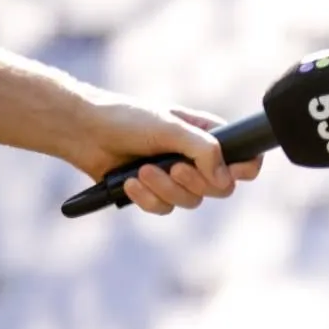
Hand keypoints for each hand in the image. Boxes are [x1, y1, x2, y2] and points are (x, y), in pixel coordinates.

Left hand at [74, 97, 262, 215]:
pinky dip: (147, 197)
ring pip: (191, 201)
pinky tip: (129, 183)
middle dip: (193, 182)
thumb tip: (226, 180)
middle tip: (174, 167)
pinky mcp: (154, 193)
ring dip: (165, 188)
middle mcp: (197, 159)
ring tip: (142, 171)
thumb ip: (204, 151)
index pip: (245, 160)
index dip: (241, 171)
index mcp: (208, 137)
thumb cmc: (127, 119)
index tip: (225, 172)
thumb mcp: (171, 128)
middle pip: (220, 188)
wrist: (83, 131)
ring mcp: (176, 178)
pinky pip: (164, 209)